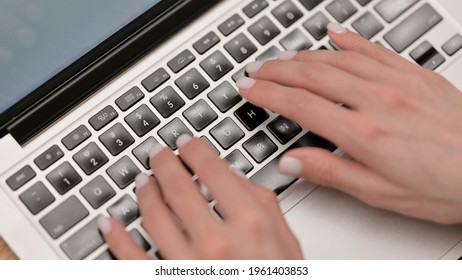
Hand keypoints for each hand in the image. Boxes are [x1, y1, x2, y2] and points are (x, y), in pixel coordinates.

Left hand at [98, 135, 302, 258]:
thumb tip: (231, 174)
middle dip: (163, 163)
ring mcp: (190, 266)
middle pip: (178, 187)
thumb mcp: (286, 239)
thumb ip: (261, 201)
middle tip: (157, 154)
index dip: (194, 149)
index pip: (213, 170)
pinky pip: (132, 259)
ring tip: (142, 182)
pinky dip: (116, 238)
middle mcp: (218, 244)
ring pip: (153, 217)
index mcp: (251, 224)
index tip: (185, 143)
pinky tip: (110, 223)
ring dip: (143, 193)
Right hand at [237, 24, 461, 223]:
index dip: (268, 95)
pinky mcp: (415, 74)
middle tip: (256, 70)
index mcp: (364, 133)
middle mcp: (378, 100)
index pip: (300, 105)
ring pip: (338, 59)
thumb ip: (331, 173)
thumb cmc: (443, 187)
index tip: (248, 89)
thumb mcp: (379, 193)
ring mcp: (398, 82)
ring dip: (304, 56)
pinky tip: (334, 34)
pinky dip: (350, 39)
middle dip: (277, 71)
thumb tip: (292, 161)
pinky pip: (375, 49)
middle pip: (313, 75)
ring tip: (282, 57)